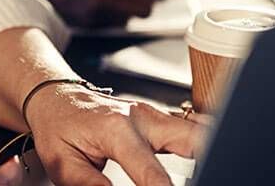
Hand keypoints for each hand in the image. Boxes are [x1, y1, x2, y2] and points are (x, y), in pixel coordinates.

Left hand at [25, 84, 203, 185]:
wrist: (56, 97)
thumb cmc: (58, 128)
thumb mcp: (62, 163)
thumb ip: (88, 185)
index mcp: (118, 129)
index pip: (153, 174)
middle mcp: (143, 118)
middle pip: (193, 138)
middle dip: (209, 161)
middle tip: (214, 175)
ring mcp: (155, 115)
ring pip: (200, 128)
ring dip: (212, 148)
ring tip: (218, 167)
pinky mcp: (160, 119)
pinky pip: (193, 127)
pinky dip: (207, 141)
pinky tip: (212, 155)